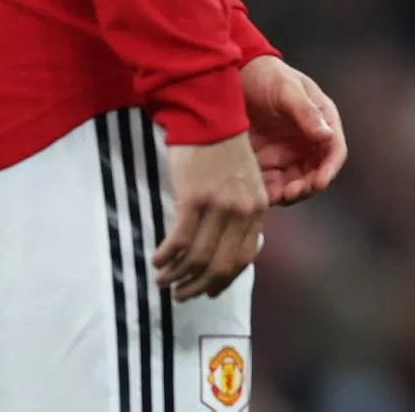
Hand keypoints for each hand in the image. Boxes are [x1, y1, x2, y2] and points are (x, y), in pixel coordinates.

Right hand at [154, 131, 266, 300]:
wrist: (208, 117)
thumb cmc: (223, 150)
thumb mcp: (245, 182)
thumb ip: (242, 213)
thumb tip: (230, 247)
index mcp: (258, 208)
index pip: (244, 258)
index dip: (224, 280)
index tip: (208, 292)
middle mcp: (242, 211)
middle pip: (221, 265)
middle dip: (198, 286)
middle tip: (180, 295)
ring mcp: (219, 206)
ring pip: (198, 257)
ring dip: (177, 276)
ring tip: (162, 281)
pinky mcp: (194, 198)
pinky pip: (179, 240)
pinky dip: (166, 256)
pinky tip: (156, 260)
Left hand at [243, 55, 346, 205]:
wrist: (234, 76)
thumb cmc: (266, 76)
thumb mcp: (287, 89)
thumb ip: (305, 112)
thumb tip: (326, 135)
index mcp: (322, 121)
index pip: (334, 151)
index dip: (329, 169)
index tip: (319, 182)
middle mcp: (308, 142)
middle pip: (316, 173)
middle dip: (308, 187)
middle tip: (292, 193)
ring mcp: (287, 154)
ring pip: (296, 183)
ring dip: (290, 194)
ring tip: (276, 197)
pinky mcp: (265, 163)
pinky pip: (271, 185)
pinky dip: (268, 194)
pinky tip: (259, 196)